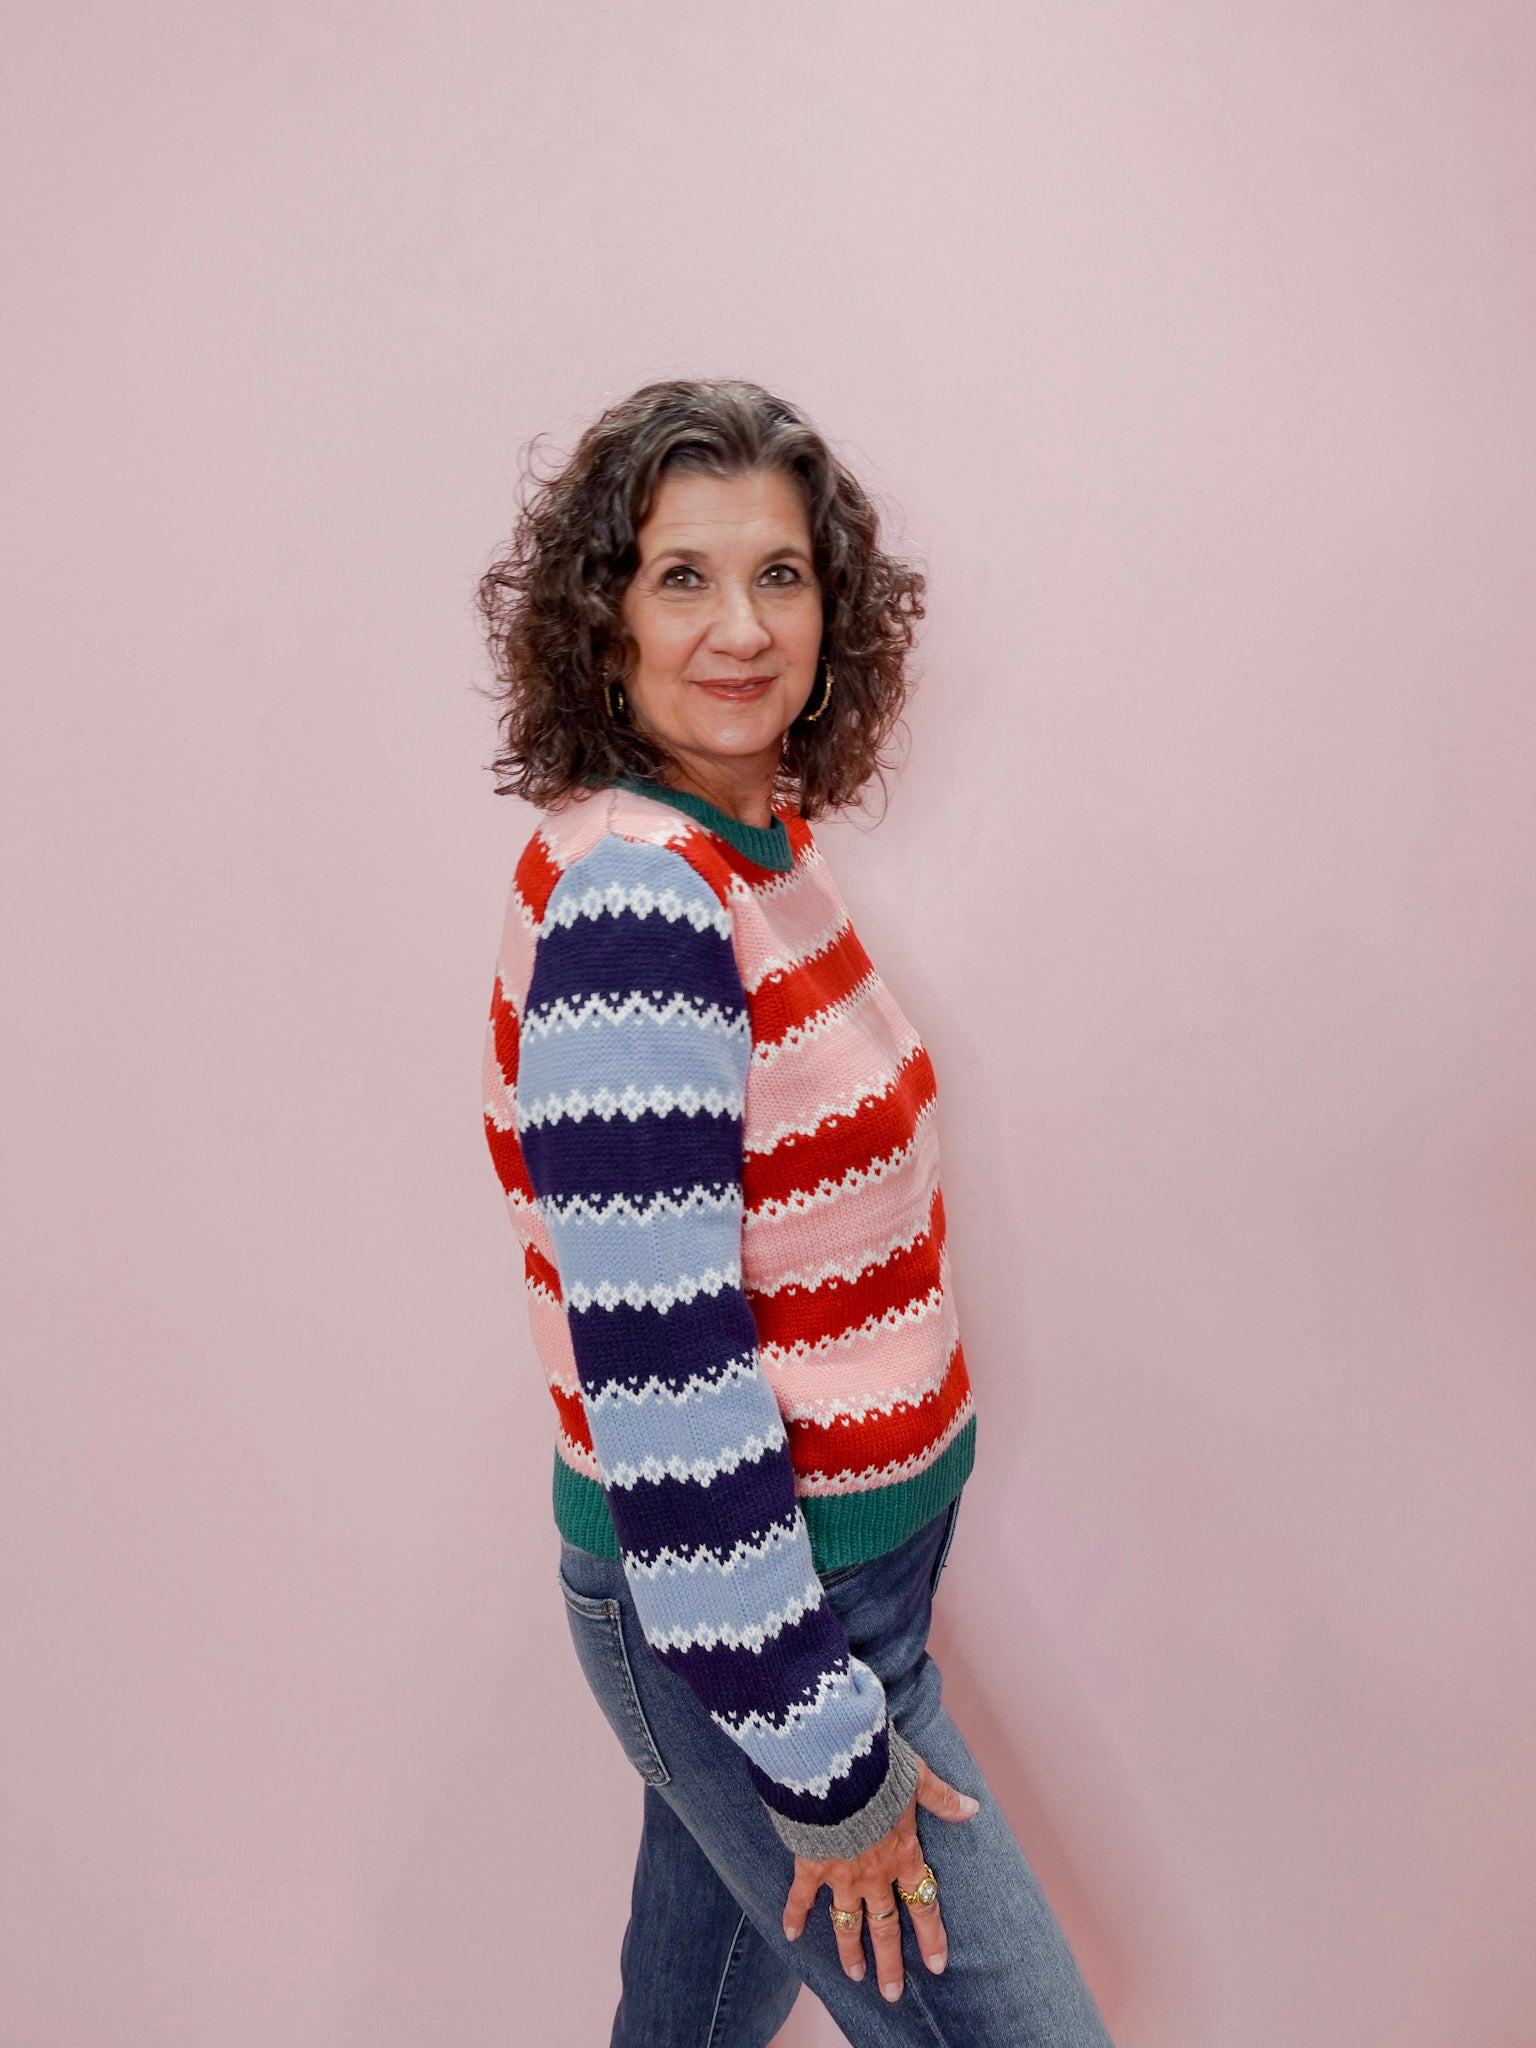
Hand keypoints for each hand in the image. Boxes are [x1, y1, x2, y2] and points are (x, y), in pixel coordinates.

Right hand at [780, 1746, 979, 2002]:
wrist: (836, 1763)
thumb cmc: (880, 1767)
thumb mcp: (918, 1778)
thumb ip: (942, 1798)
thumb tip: (972, 1808)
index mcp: (903, 1854)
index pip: (923, 1904)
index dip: (931, 1937)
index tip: (936, 1966)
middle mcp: (875, 1873)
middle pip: (885, 1926)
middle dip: (890, 1961)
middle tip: (891, 1992)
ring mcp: (841, 1872)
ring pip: (847, 1921)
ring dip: (850, 1950)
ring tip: (855, 1974)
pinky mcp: (811, 1862)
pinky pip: (802, 1896)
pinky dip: (794, 1915)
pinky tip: (790, 1935)